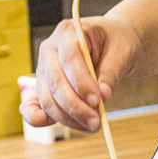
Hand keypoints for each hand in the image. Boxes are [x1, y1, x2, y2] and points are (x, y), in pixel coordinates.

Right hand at [20, 16, 141, 132]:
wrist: (112, 45)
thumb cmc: (117, 44)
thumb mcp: (122, 52)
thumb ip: (111, 73)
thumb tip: (103, 96)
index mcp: (68, 32)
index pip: (69, 59)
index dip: (81, 83)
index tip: (97, 101)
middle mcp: (50, 50)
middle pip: (55, 82)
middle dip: (76, 106)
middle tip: (96, 122)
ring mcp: (44, 69)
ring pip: (48, 98)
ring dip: (68, 117)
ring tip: (92, 126)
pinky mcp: (44, 87)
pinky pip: (36, 105)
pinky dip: (38, 118)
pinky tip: (48, 124)